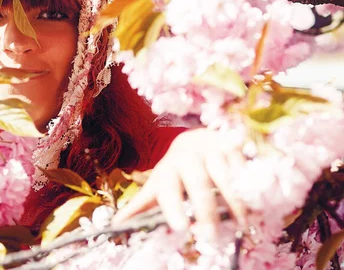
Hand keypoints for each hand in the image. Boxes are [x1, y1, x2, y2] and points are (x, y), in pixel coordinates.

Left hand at [113, 128, 247, 237]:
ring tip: (244, 225)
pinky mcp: (235, 145)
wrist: (195, 139)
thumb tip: (115, 224)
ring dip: (236, 201)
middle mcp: (189, 157)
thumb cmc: (176, 171)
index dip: (174, 207)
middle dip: (207, 210)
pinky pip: (246, 165)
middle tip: (213, 236)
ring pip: (226, 175)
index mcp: (168, 170)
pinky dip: (254, 185)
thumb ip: (141, 205)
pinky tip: (260, 204)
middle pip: (199, 184)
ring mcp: (214, 149)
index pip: (169, 189)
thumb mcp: (158, 186)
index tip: (181, 227)